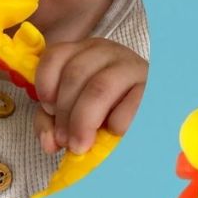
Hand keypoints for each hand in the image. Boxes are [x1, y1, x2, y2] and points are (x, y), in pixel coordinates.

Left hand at [33, 39, 147, 154]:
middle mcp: (107, 52)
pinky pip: (129, 105)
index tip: (49, 109)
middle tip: (65, 140)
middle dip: (64, 113)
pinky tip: (113, 132)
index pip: (55, 55)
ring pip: (99, 88)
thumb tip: (50, 142)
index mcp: (83, 53)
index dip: (46, 84)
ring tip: (80, 146)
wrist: (145, 119)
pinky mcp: (151, 88)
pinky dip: (115, 124)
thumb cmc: (104, 114)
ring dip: (84, 121)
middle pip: (75, 74)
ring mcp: (131, 67)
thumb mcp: (71, 113)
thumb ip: (52, 123)